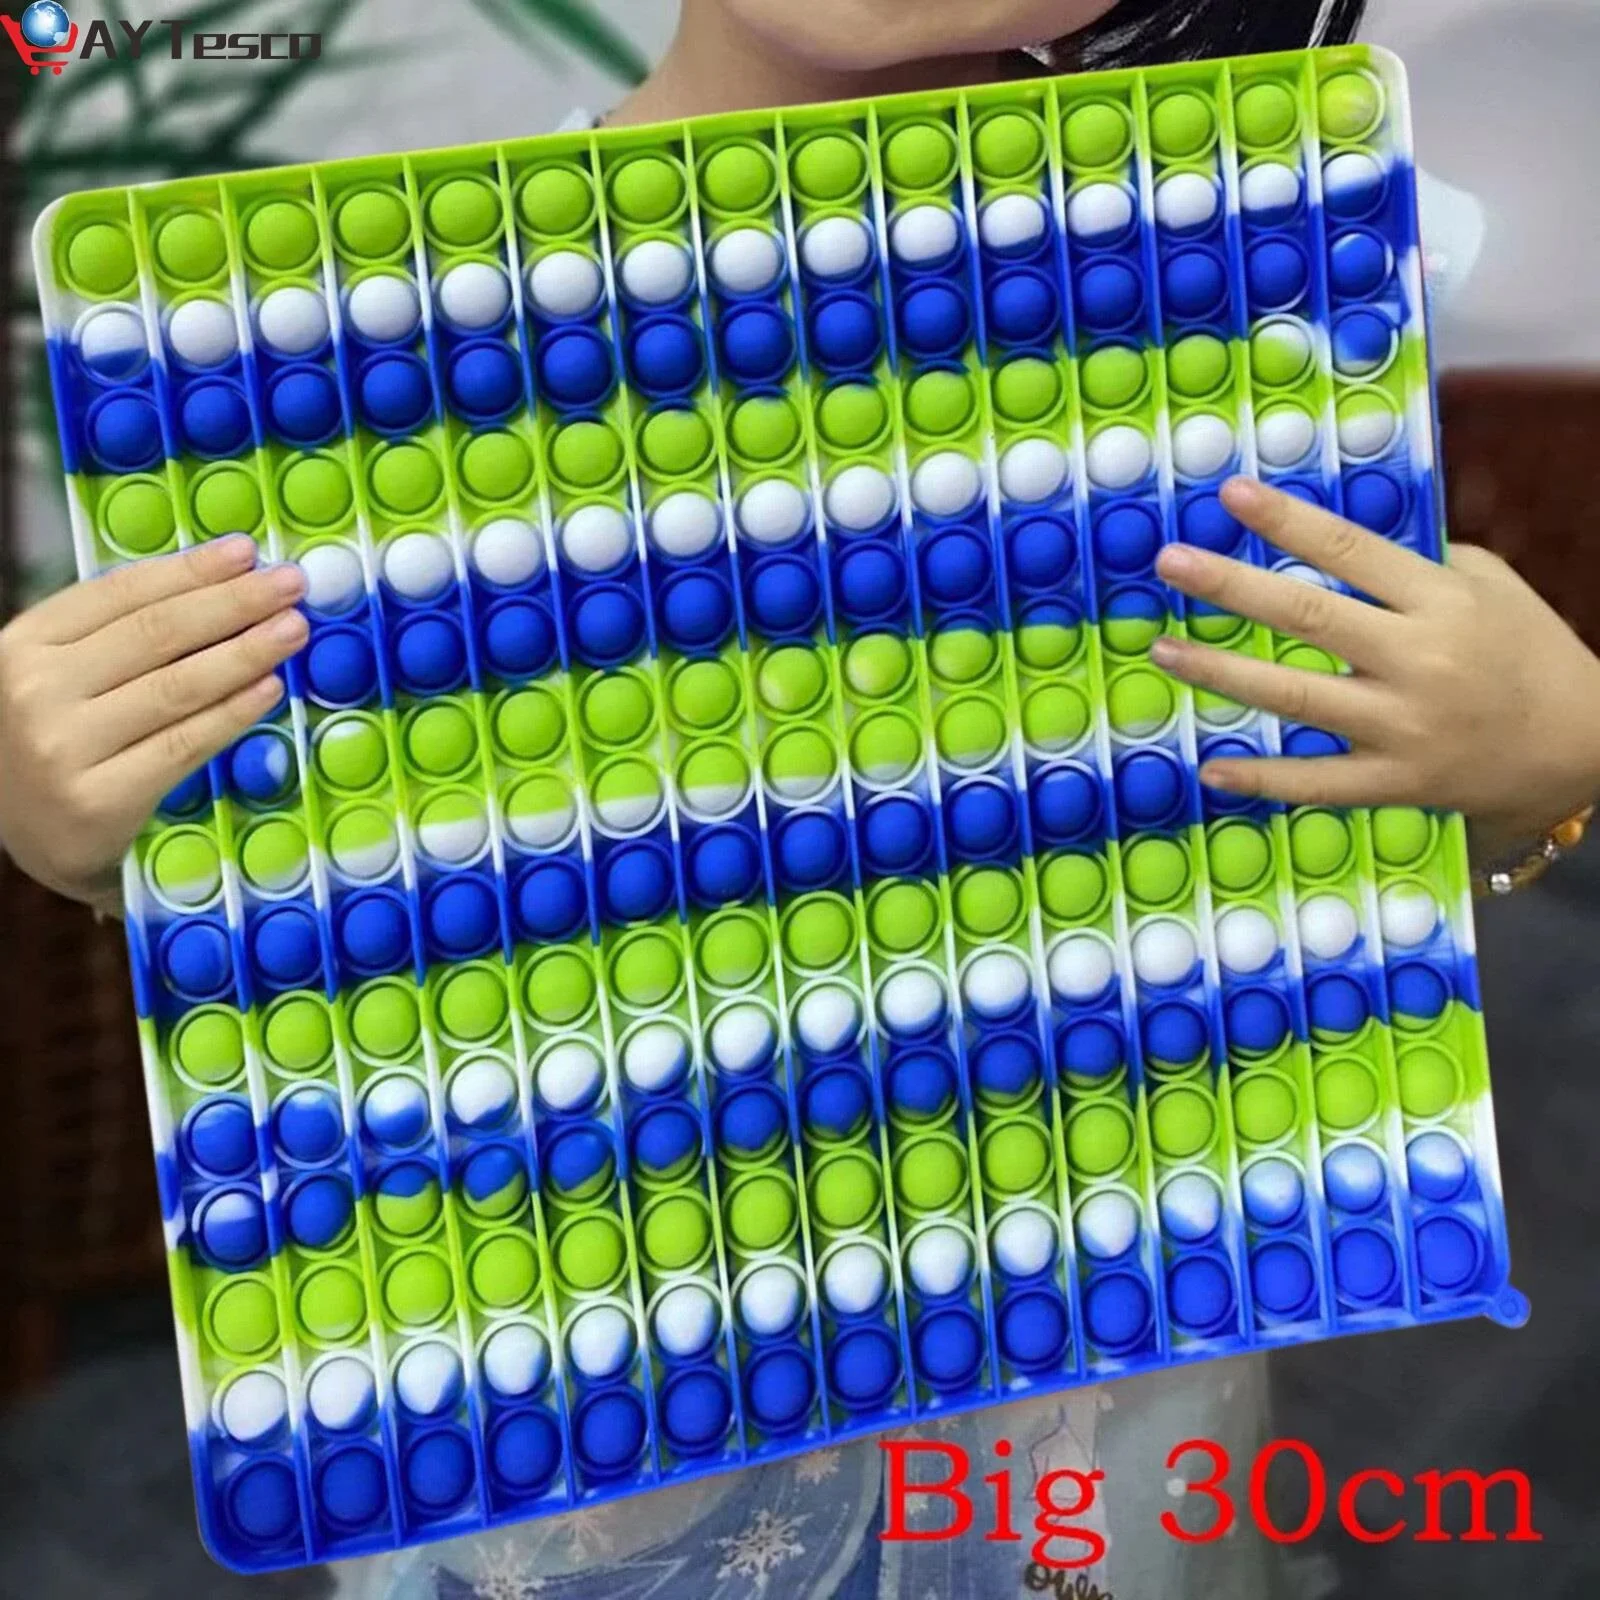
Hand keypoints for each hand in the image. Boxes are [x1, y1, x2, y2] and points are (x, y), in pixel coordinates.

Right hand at [0, 536, 307, 910]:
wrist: (32, 838)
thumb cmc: (61, 743)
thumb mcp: (64, 677)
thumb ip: (117, 634)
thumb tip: (218, 583)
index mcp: (23, 644)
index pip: (121, 593)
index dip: (190, 569)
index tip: (246, 552)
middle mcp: (36, 690)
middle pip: (157, 633)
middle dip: (234, 603)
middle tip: (291, 584)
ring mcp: (64, 747)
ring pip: (177, 686)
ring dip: (247, 651)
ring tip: (294, 629)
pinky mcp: (100, 799)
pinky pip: (184, 744)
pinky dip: (233, 712)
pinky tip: (269, 688)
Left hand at [1151, 478, 1599, 861]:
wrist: (1582, 744)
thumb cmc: (1526, 650)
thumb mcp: (1487, 587)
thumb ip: (1413, 564)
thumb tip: (1327, 544)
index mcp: (1440, 601)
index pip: (1351, 551)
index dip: (1287, 521)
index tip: (1230, 495)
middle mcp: (1417, 660)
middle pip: (1309, 617)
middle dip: (1232, 586)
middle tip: (1171, 562)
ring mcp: (1403, 727)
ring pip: (1296, 698)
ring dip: (1222, 672)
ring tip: (1164, 649)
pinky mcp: (1396, 782)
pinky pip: (1317, 783)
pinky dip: (1261, 778)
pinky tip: (1211, 766)